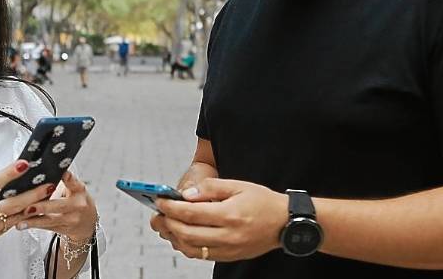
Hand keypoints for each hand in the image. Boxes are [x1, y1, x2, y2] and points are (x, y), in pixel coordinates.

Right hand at [0, 160, 55, 262]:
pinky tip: (25, 213)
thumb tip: (1, 188)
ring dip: (29, 208)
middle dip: (34, 194)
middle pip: (12, 204)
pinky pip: (5, 228)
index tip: (25, 163)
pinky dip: (15, 220)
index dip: (11, 172)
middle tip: (48, 185)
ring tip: (43, 198)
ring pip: (14, 218)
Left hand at [16, 171, 97, 240]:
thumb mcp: (74, 188)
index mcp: (79, 190)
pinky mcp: (63, 229)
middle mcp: (77, 205)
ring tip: (20, 219)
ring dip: (33, 219)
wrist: (87, 222)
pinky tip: (21, 224)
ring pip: (50, 219)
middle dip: (42, 206)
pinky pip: (45, 227)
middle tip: (28, 206)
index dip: (67, 178)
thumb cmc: (76, 200)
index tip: (59, 174)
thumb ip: (62, 181)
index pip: (73, 182)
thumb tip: (39, 172)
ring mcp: (70, 219)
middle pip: (59, 205)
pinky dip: (32, 225)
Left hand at [150, 178, 287, 261]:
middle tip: (157, 215)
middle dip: (167, 223)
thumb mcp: (238, 185)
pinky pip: (201, 255)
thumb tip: (186, 195)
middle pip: (187, 233)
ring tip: (165, 225)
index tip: (160, 201)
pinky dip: (186, 246)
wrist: (285, 223)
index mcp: (230, 215)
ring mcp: (228, 249)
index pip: (191, 214)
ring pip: (191, 248)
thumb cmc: (263, 202)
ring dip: (174, 237)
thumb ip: (210, 188)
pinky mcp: (229, 256)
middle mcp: (228, 235)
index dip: (171, 208)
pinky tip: (181, 236)